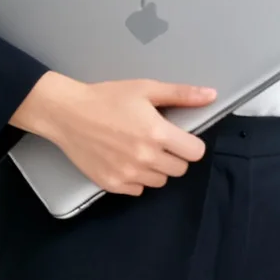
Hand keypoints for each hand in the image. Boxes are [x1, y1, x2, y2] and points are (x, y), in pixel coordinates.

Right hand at [9, 71, 215, 195]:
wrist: (67, 113)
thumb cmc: (106, 98)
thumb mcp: (145, 89)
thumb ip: (181, 94)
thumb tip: (211, 96)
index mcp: (157, 134)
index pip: (195, 153)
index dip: (190, 143)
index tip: (178, 136)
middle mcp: (145, 158)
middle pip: (180, 169)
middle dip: (173, 155)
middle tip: (156, 140)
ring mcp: (128, 174)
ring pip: (160, 181)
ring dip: (156, 168)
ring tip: (139, 149)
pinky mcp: (112, 185)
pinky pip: (138, 190)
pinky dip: (136, 178)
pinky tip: (124, 160)